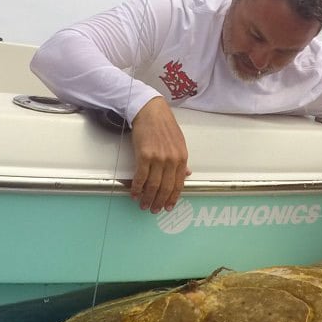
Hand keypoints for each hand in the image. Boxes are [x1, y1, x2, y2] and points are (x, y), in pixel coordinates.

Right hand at [129, 97, 190, 212]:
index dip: (173, 198)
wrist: (151, 112)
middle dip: (159, 201)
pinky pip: (140, 177)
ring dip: (147, 198)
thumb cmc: (164, 125)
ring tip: (143, 205)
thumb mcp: (179, 143)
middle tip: (153, 209)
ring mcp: (158, 158)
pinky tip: (134, 193)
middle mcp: (172, 160)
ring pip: (153, 185)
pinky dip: (136, 188)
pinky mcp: (144, 155)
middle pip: (166, 187)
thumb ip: (182, 160)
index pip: (179, 184)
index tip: (168, 207)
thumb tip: (187, 174)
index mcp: (182, 157)